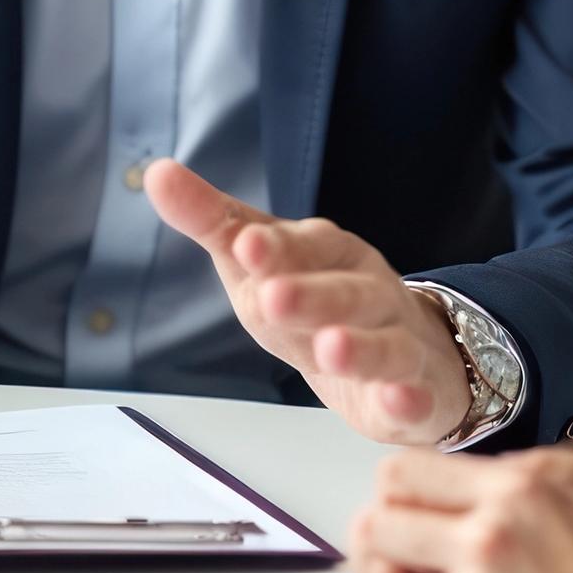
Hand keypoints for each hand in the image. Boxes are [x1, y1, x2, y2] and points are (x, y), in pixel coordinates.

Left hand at [143, 160, 470, 445]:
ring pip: (385, 345)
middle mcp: (371, 293)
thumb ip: (213, 221)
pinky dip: (408, 400)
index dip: (278, 246)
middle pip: (347, 292)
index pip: (308, 244)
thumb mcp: (263, 263)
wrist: (409, 352)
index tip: (245, 246)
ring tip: (329, 350)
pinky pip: (417, 400)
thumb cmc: (319, 300)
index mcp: (333, 253)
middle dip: (313, 295)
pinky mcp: (416, 397)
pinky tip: (396, 400)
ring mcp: (399, 344)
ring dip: (360, 348)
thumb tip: (156, 172)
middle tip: (272, 299)